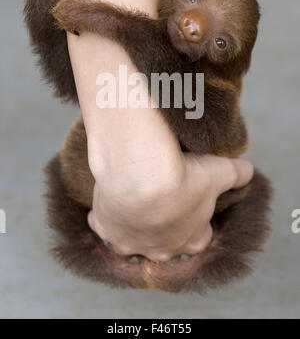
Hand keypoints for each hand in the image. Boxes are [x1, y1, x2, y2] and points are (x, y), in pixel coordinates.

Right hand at [88, 146, 252, 261]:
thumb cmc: (183, 177)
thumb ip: (237, 173)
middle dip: (164, 226)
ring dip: (133, 224)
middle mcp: (161, 249)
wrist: (142, 174)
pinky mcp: (105, 227)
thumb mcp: (218, 171)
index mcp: (191, 240)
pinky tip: (108, 200)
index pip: (200, 238)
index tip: (193, 201)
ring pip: (132, 240)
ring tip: (133, 200)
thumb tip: (248, 170)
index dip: (198, 220)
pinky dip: (104, 215)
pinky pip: (103, 226)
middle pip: (164, 244)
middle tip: (162, 200)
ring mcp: (130, 242)